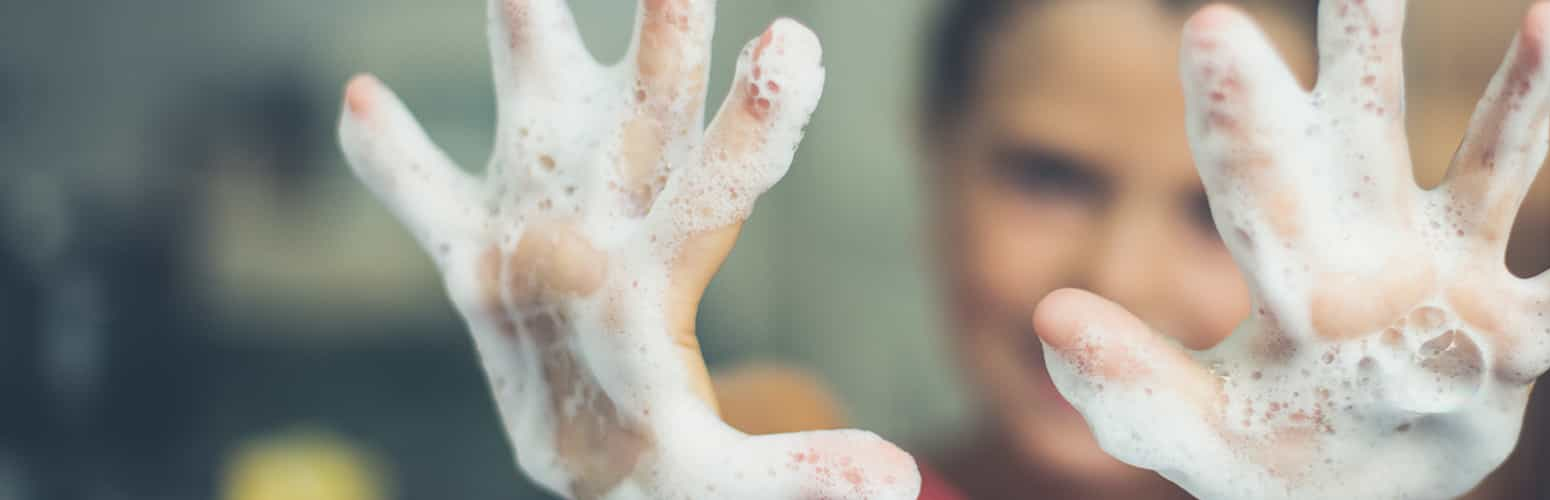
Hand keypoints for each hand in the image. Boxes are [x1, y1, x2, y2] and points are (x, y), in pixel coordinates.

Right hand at [337, 1, 917, 497]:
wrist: (590, 448)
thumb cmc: (661, 444)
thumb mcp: (721, 475)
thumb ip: (796, 473)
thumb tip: (894, 482)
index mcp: (677, 257)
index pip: (726, 174)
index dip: (755, 116)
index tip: (791, 44)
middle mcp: (618, 209)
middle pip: (651, 104)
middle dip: (665, 29)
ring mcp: (540, 218)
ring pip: (536, 105)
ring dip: (527, 35)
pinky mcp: (471, 255)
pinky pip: (424, 197)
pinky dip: (392, 161)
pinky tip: (361, 102)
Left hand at [1033, 2, 1549, 497]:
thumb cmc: (1270, 458)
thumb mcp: (1192, 434)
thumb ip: (1128, 385)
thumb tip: (1053, 315)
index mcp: (1284, 263)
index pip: (1250, 176)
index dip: (1237, 109)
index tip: (1211, 24)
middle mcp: (1369, 246)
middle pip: (1367, 128)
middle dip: (1364, 47)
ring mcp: (1447, 283)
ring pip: (1486, 174)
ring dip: (1521, 105)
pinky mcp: (1511, 339)